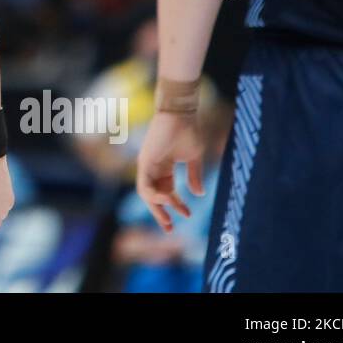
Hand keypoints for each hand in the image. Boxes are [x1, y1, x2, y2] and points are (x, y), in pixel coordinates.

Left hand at [136, 111, 204, 231]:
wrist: (180, 113)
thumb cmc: (187, 131)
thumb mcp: (193, 158)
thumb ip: (194, 176)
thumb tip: (198, 194)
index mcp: (164, 168)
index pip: (166, 191)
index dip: (176, 205)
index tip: (188, 215)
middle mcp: (153, 168)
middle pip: (153, 196)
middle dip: (161, 213)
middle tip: (170, 228)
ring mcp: (147, 166)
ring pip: (147, 194)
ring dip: (157, 208)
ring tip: (168, 220)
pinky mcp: (144, 162)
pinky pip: (145, 185)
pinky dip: (155, 196)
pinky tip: (169, 200)